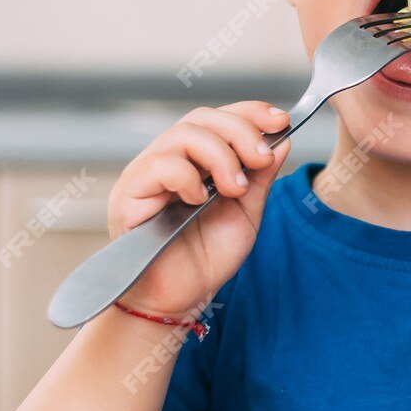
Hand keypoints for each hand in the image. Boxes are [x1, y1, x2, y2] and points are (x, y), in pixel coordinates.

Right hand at [109, 101, 291, 318]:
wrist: (179, 298)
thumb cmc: (207, 258)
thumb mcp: (246, 213)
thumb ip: (260, 177)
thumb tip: (281, 139)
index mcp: (197, 160)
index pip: (220, 119)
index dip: (250, 112)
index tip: (281, 120)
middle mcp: (170, 159)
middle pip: (202, 119)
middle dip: (240, 132)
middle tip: (261, 159)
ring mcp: (147, 173)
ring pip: (182, 135)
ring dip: (219, 155)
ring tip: (234, 189)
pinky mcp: (129, 193)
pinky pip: (157, 165)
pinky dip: (186, 176)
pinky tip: (199, 199)